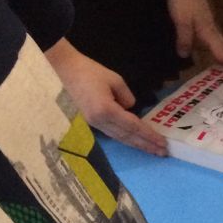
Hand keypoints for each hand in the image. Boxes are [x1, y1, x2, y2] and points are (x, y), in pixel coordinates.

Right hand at [44, 40, 167, 155]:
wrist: (59, 69)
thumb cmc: (87, 71)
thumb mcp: (114, 80)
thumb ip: (126, 97)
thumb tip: (130, 109)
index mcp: (106, 111)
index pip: (133, 127)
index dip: (149, 136)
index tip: (163, 143)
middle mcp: (98, 122)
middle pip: (127, 137)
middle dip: (146, 145)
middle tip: (162, 153)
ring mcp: (90, 124)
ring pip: (118, 137)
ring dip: (136, 144)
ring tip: (151, 150)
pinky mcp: (86, 123)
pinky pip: (109, 133)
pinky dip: (123, 138)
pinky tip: (133, 141)